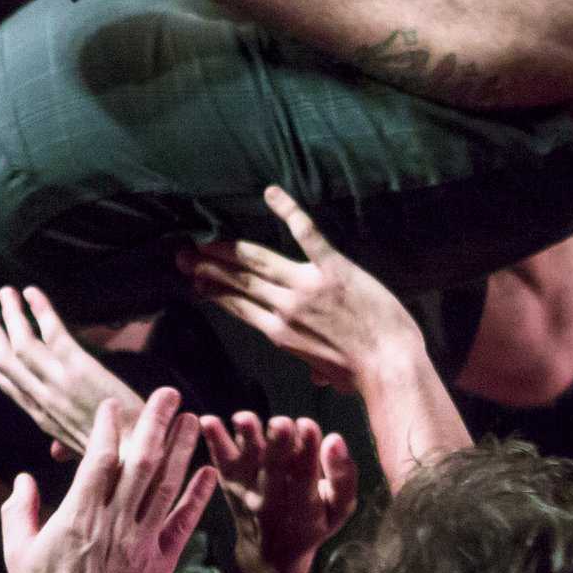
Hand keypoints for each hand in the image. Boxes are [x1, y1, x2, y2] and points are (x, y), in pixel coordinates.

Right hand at [0, 286, 142, 460]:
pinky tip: (32, 292)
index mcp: (43, 418)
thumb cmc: (116, 452)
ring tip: (4, 292)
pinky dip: (40, 310)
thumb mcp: (82, 452)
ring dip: (10, 315)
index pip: (8, 384)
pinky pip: (53, 333)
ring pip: (22, 344)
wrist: (137, 456)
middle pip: (5, 361)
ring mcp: (59, 383)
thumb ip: (66, 445)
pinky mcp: (79, 369)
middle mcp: (43, 400)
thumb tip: (56, 453)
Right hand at [0, 387, 219, 572]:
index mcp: (78, 519)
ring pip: (168, 485)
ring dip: (183, 449)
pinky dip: (198, 496)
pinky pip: (185, 522)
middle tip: (169, 394)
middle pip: (142, 463)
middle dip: (157, 424)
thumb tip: (22, 479)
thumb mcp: (18, 558)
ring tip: (194, 418)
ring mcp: (143, 542)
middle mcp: (115, 524)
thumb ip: (19, 514)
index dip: (108, 429)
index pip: (99, 461)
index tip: (113, 405)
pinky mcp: (162, 561)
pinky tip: (210, 471)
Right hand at [181, 186, 424, 392]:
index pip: (238, 306)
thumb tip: (317, 378)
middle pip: (238, 281)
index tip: (196, 281)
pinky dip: (287, 211)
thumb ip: (316, 367)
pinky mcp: (333, 268)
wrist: (388, 365)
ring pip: (257, 260)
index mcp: (281, 334)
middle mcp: (285, 308)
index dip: (214, 291)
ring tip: (206, 238)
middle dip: (207, 267)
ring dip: (228, 247)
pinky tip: (271, 193)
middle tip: (184, 255)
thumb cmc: (362, 374)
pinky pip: (305, 234)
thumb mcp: (329, 374)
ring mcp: (306, 286)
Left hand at [199, 412, 357, 572]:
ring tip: (244, 418)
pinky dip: (214, 442)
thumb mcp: (338, 509)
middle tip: (281, 423)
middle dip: (278, 446)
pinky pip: (221, 462)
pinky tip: (207, 420)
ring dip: (244, 440)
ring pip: (247, 464)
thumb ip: (343, 477)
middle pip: (274, 471)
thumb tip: (335, 439)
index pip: (306, 479)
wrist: (270, 554)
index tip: (309, 425)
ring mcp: (247, 492)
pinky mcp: (229, 483)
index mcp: (304, 510)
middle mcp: (271, 502)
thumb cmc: (313, 522)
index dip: (308, 453)